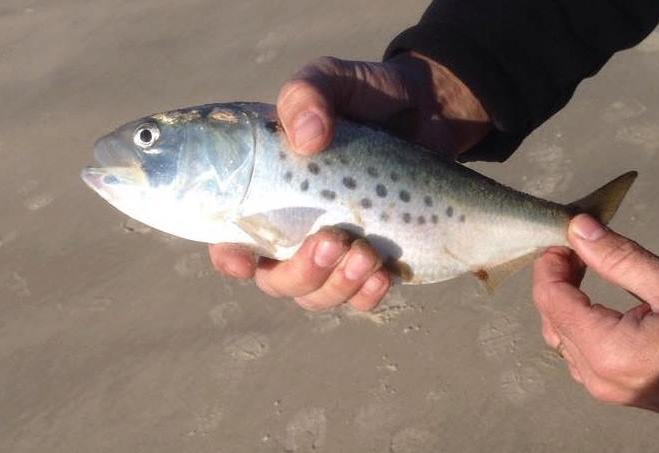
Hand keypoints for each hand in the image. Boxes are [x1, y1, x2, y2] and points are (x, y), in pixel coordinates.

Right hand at [210, 52, 490, 310]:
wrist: (428, 108)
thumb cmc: (366, 95)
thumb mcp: (332, 79)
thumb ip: (307, 95)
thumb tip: (306, 138)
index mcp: (270, 191)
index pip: (233, 237)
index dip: (230, 256)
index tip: (244, 257)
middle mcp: (296, 229)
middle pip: (276, 280)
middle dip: (300, 273)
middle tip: (333, 241)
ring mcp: (335, 250)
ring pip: (316, 295)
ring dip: (337, 287)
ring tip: (367, 256)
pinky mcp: (373, 260)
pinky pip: (359, 299)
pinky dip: (367, 295)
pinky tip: (384, 275)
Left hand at [533, 214, 658, 413]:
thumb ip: (620, 259)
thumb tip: (579, 228)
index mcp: (609, 351)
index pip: (550, 299)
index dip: (549, 264)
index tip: (563, 238)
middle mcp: (598, 376)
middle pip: (551, 317)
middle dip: (556, 279)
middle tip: (576, 248)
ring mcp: (605, 389)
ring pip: (560, 337)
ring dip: (564, 300)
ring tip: (583, 268)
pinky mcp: (615, 392)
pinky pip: (579, 354)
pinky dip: (578, 323)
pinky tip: (593, 301)